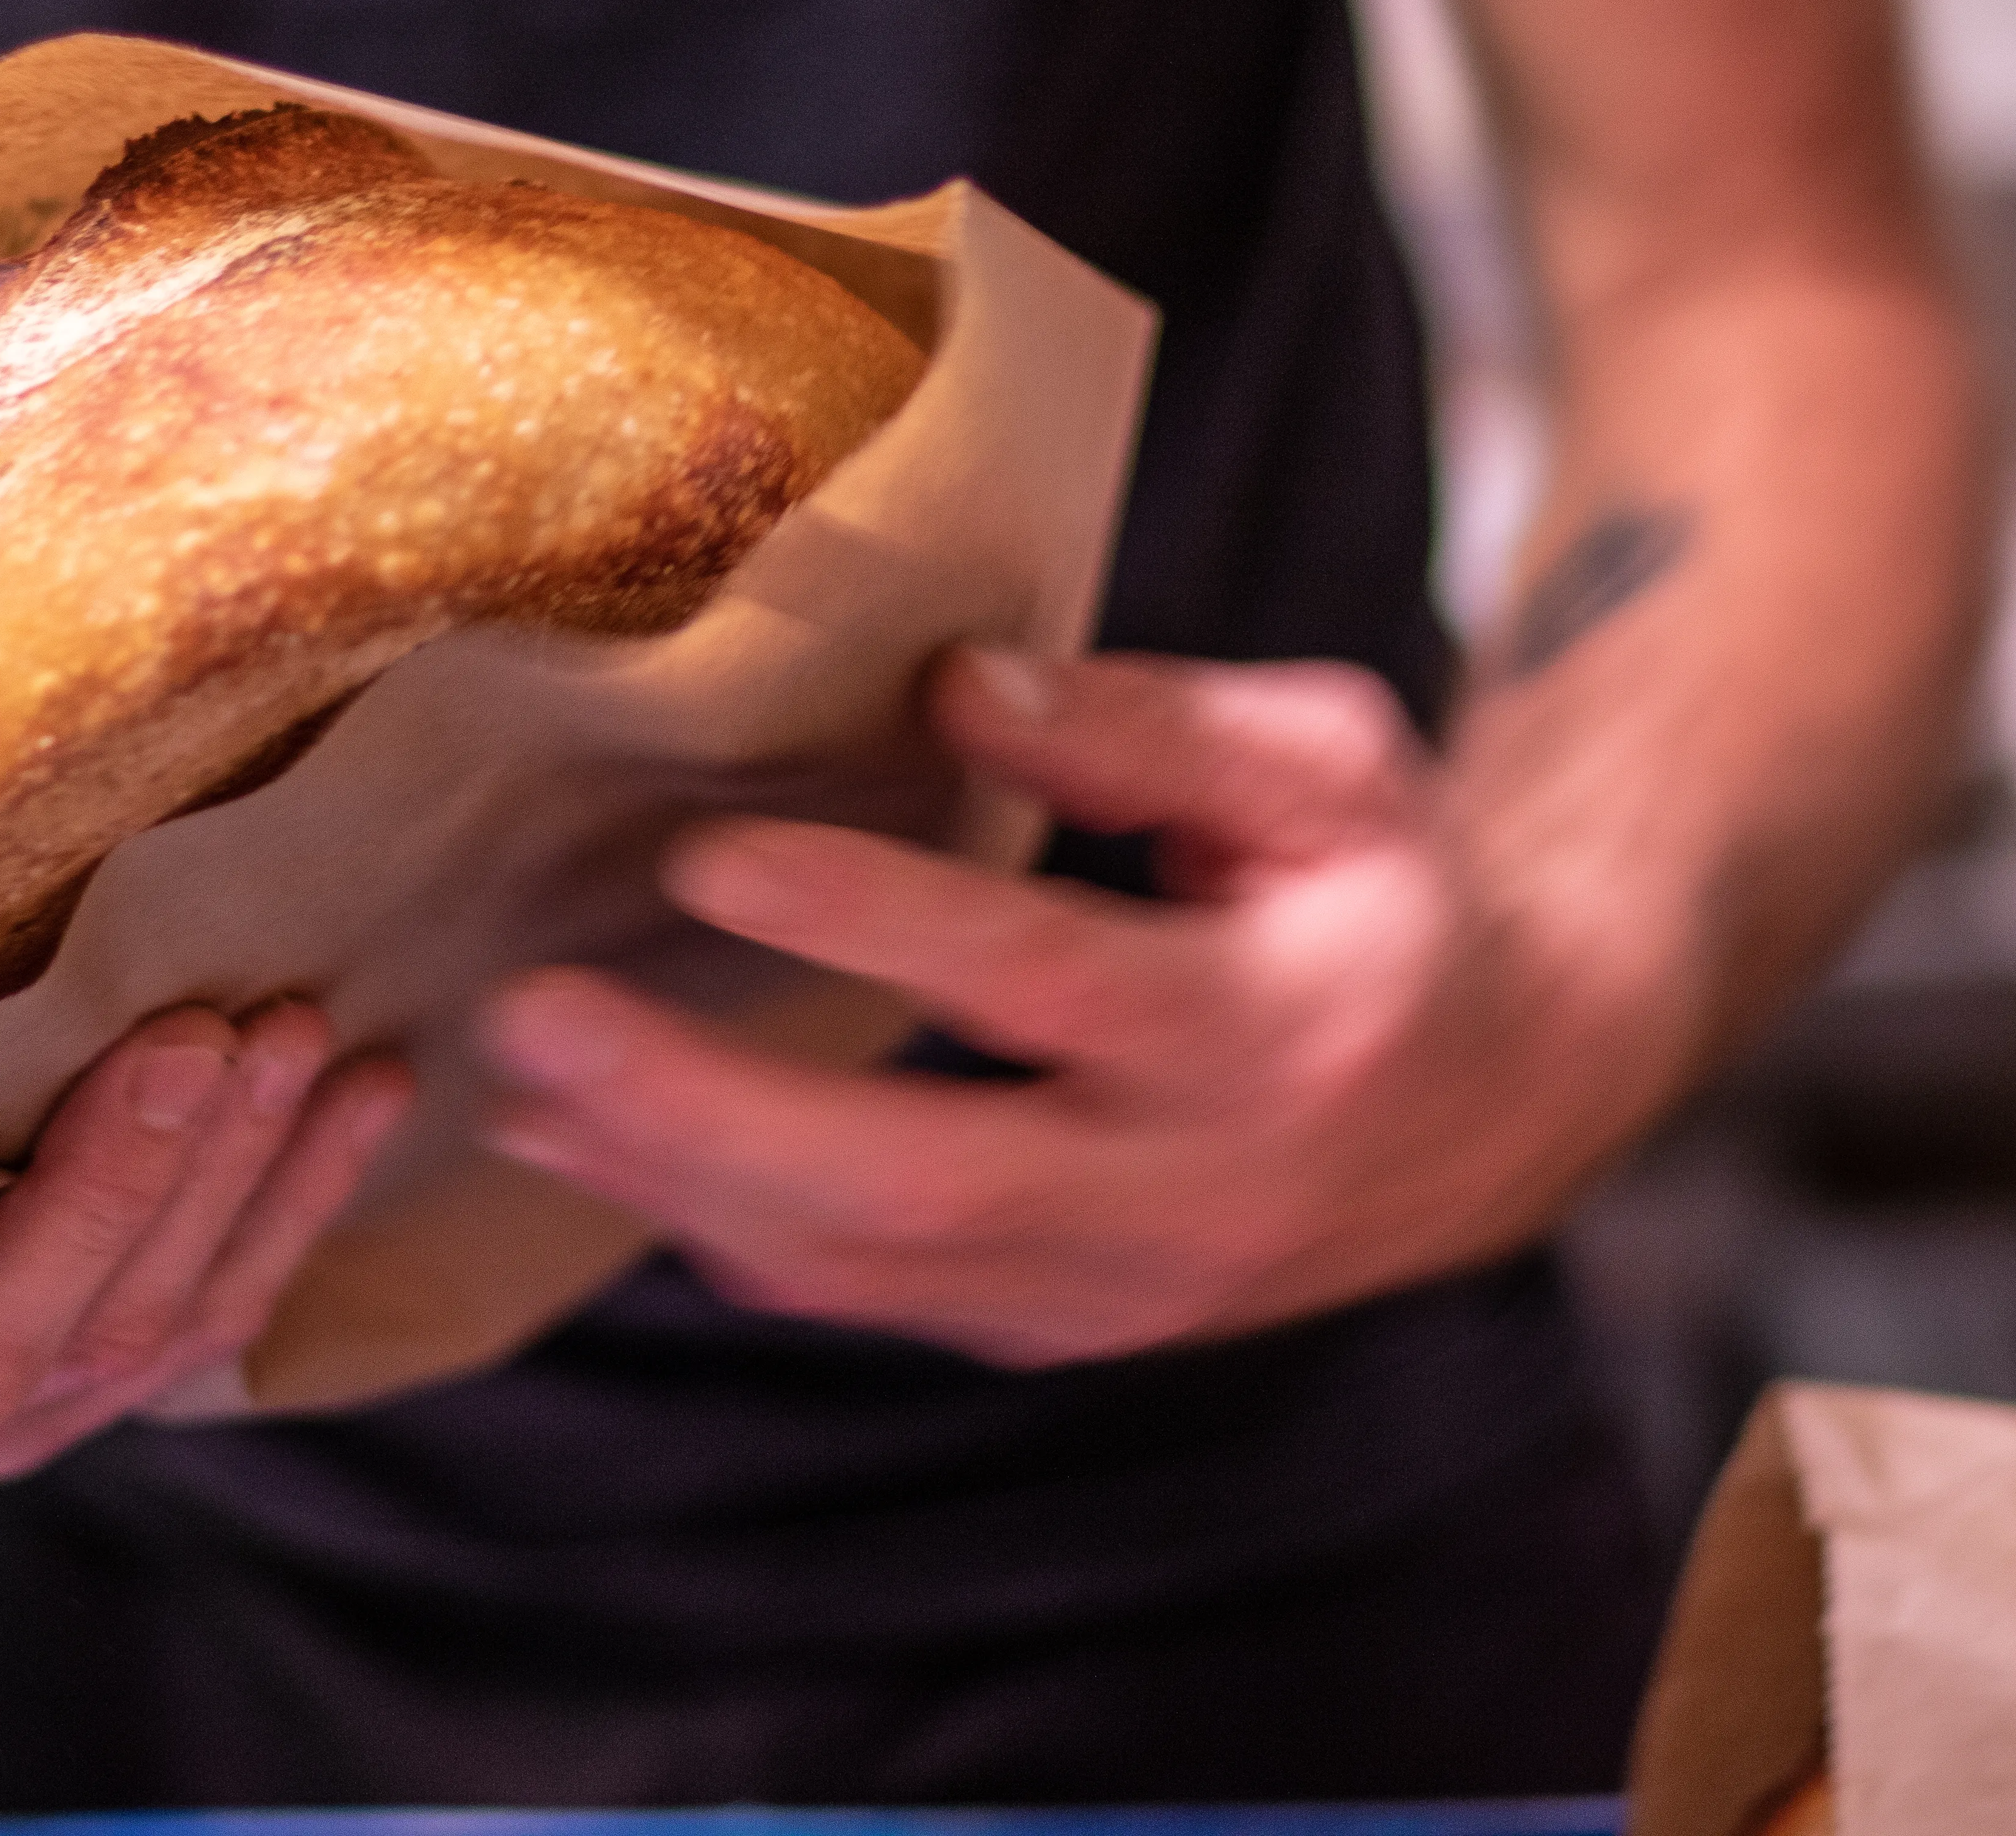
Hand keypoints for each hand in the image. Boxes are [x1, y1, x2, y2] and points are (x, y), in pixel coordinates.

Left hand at [477, 649, 1696, 1367]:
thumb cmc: (1392, 896)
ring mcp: (1119, 1289)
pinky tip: (609, 1148)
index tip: (711, 852)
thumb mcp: (1328, 766)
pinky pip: (870, 1298)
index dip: (873, 921)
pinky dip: (725, 1231)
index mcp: (1274, 1024)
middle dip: (703, 1108)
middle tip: (531, 1017)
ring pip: (866, 1266)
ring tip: (517, 1084)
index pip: (1045, 983)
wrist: (1498, 1104)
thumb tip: (961, 687)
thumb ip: (1153, 728)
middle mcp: (1190, 1191)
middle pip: (919, 1177)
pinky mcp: (1059, 1327)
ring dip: (673, 1179)